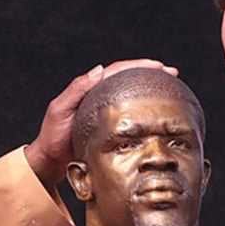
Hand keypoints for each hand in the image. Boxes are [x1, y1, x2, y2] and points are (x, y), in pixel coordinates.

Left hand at [24, 59, 177, 188]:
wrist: (51, 160)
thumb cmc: (52, 135)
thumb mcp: (60, 109)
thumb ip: (77, 89)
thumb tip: (98, 70)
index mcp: (91, 88)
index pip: (118, 70)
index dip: (139, 65)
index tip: (159, 66)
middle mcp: (100, 96)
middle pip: (130, 78)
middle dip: (152, 73)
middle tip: (173, 73)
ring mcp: (106, 111)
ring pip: (132, 94)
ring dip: (151, 88)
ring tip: (172, 86)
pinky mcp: (110, 127)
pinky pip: (130, 114)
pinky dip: (144, 109)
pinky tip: (156, 112)